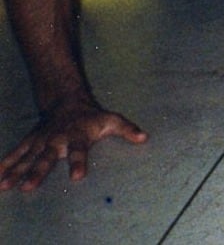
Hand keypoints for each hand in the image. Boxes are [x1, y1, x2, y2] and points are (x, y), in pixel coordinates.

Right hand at [0, 101, 147, 190]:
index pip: (78, 152)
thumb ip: (127, 129)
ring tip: (5, 186)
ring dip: (16, 172)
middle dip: (38, 173)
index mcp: (77, 137)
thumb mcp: (112, 120)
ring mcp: (40, 142)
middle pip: (46, 158)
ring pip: (27, 158)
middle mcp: (56, 140)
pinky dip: (5, 164)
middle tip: (29, 187)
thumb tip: (144, 137)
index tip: (78, 176)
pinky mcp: (30, 142)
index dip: (78, 163)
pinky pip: (16, 153)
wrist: (67, 100)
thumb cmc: (92, 116)